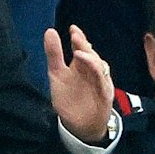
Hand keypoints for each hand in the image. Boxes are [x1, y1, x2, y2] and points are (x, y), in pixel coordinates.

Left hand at [46, 25, 115, 146]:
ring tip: (78, 53)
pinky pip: (104, 83)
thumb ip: (54, 54)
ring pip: (99, 67)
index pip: (81, 48)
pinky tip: (92, 69)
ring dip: (91, 59)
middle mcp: (91, 72)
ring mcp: (99, 83)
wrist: (80, 125)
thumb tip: (50, 30)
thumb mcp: (56, 74)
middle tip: (76, 36)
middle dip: (84, 45)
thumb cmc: (69, 99)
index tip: (72, 28)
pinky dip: (99, 75)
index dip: (78, 38)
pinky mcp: (104, 95)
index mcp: (80, 66)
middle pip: (91, 55)